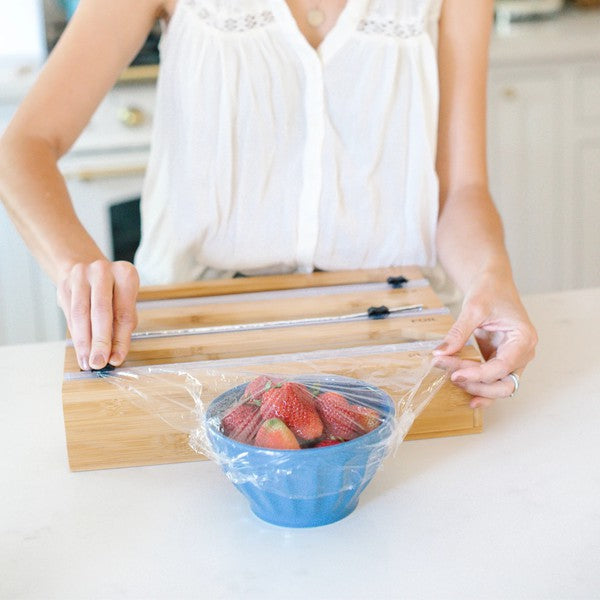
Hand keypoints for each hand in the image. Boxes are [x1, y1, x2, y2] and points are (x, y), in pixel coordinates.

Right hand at [57, 260, 138, 369]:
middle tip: (99, 362)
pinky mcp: (64, 285)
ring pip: (81, 314)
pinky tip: (80, 350)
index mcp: (125, 274)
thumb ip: (122, 327)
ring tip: (87, 361)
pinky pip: (69, 315)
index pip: (124, 312)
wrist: (87, 271)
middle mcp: (102, 271)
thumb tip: (114, 355)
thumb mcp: (125, 303)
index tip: (117, 359)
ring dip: (84, 342)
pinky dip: (76, 335)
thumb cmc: (113, 292)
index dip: (121, 339)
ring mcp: (81, 276)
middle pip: (101, 311)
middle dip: (100, 341)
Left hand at [432, 274, 536, 407]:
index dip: (478, 375)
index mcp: (524, 339)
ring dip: (476, 387)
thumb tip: (440, 353)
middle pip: (505, 384)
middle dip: (478, 385)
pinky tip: (464, 392)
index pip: (503, 367)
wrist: (492, 284)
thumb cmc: (490, 291)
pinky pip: (491, 379)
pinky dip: (478, 385)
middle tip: (451, 376)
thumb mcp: (473, 308)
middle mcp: (523, 353)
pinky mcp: (500, 360)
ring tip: (452, 379)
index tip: (455, 374)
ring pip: (498, 386)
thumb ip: (458, 333)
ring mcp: (513, 359)